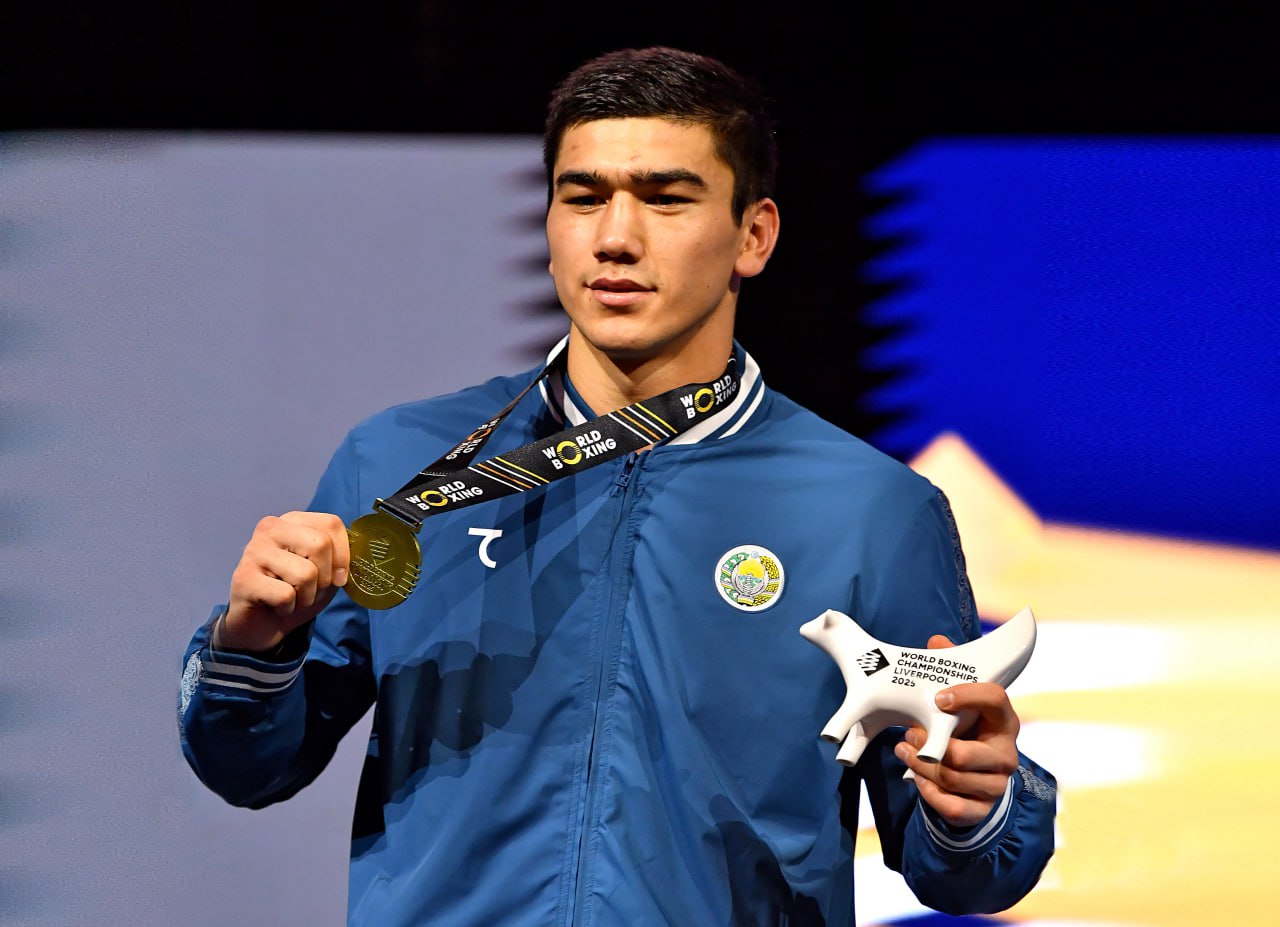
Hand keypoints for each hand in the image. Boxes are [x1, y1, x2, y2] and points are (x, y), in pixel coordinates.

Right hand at [221, 512, 350, 652]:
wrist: (261, 625)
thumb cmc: (296, 593)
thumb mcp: (325, 573)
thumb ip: (340, 558)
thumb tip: (363, 553)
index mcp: (293, 521)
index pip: (331, 523)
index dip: (344, 555)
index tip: (340, 578)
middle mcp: (271, 528)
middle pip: (320, 544)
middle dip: (325, 578)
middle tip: (309, 590)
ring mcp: (254, 551)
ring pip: (306, 573)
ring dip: (307, 597)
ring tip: (292, 598)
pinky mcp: (243, 577)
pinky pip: (286, 595)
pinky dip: (289, 609)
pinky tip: (276, 607)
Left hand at [894, 634, 1020, 827]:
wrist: (977, 774)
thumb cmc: (966, 728)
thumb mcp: (960, 701)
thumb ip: (950, 670)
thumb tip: (936, 641)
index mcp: (1004, 720)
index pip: (996, 698)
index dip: (967, 695)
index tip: (938, 697)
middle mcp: (1006, 754)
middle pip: (965, 755)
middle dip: (929, 747)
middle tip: (908, 735)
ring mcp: (996, 784)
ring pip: (952, 779)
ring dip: (920, 766)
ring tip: (904, 750)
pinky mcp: (982, 809)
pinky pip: (952, 806)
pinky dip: (928, 792)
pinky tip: (916, 778)